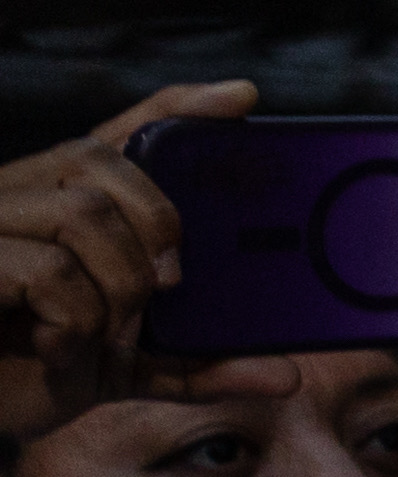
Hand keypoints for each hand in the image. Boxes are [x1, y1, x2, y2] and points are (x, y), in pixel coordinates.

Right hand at [0, 80, 246, 440]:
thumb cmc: (39, 373)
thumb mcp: (130, 365)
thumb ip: (199, 361)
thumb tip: (290, 376)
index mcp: (56, 202)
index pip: (116, 133)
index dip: (176, 108)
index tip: (241, 100)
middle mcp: (12, 196)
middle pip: (96, 158)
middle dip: (154, 220)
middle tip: (168, 285)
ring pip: (82, 212)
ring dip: (117, 284)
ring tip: (100, 332)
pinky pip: (46, 269)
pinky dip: (73, 319)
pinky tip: (54, 347)